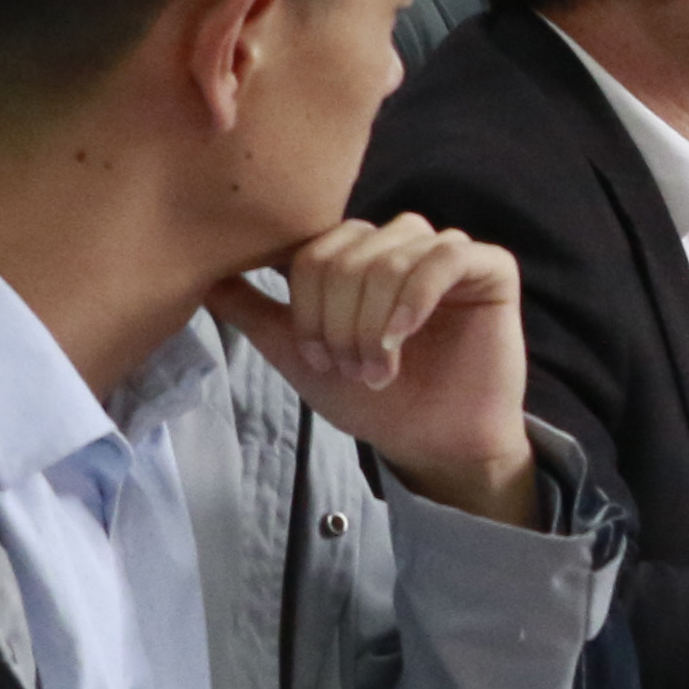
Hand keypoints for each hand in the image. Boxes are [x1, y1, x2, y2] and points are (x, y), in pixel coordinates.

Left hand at [212, 218, 535, 524]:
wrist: (432, 443)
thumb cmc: (371, 400)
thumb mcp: (294, 352)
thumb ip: (250, 309)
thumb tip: (197, 274)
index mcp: (356, 256)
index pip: (311, 249)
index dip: (306, 306)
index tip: (316, 358)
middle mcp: (400, 244)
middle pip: (348, 252)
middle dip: (338, 319)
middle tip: (349, 369)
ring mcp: (446, 253)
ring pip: (391, 255)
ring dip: (374, 321)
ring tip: (377, 368)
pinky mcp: (490, 270)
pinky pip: (446, 258)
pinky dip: (416, 299)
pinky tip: (404, 338)